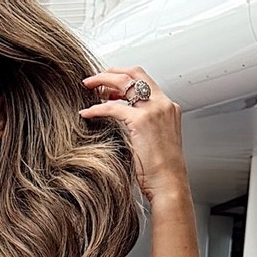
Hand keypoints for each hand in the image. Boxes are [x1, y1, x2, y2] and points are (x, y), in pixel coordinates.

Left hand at [79, 67, 186, 203]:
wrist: (169, 184)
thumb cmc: (162, 170)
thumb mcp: (157, 139)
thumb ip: (145, 124)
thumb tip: (125, 120)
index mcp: (168, 107)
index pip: (145, 80)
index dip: (124, 78)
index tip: (109, 85)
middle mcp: (163, 104)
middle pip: (135, 73)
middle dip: (111, 72)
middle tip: (94, 80)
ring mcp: (154, 110)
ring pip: (124, 83)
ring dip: (102, 81)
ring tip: (88, 87)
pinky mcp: (141, 121)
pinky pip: (112, 107)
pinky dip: (96, 108)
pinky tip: (87, 113)